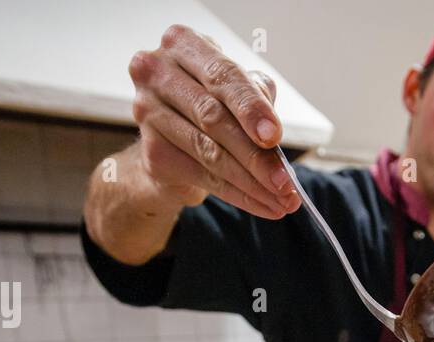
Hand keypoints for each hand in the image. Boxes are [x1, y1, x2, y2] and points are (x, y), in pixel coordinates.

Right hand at [128, 25, 301, 217]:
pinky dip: (238, 195)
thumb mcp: (238, 91)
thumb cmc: (211, 103)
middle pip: (213, 118)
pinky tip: (263, 205)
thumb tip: (272, 137)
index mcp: (183, 43)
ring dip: (251, 182)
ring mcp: (147, 111)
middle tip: (285, 181)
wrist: (171, 139)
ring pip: (209, 152)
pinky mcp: (152, 150)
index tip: (275, 136)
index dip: (251, 108)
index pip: (222, 76)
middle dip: (256, 155)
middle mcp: (157, 72)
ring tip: (282, 200)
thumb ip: (256, 99)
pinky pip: (203, 176)